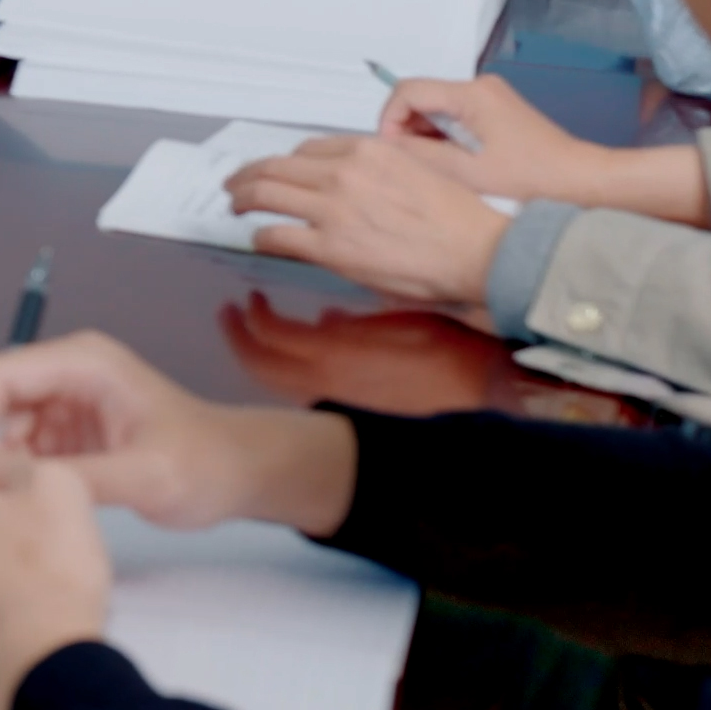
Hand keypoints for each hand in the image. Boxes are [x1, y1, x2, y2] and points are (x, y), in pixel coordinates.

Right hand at [0, 331, 355, 533]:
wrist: (239, 474)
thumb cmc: (202, 465)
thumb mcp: (144, 476)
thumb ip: (77, 479)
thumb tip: (7, 486)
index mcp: (82, 362)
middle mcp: (66, 372)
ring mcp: (65, 401)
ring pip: (0, 426)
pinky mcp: (68, 431)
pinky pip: (21, 447)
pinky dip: (11, 474)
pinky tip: (11, 505)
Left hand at [219, 294, 519, 415]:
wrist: (481, 387)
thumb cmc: (445, 345)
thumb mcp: (397, 316)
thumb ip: (355, 320)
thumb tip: (325, 320)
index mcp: (336, 351)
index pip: (271, 334)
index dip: (252, 316)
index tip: (247, 298)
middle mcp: (329, 380)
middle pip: (261, 365)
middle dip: (239, 340)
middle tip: (229, 316)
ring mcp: (340, 399)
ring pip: (280, 384)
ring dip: (259, 359)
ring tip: (251, 336)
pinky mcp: (355, 410)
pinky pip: (306, 393)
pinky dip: (290, 375)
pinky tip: (299, 359)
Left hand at [225, 134, 511, 314]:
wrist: (478, 251)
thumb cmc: (458, 218)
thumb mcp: (416, 170)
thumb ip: (377, 170)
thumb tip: (351, 181)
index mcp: (368, 150)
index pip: (309, 148)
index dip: (288, 160)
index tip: (279, 168)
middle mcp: (345, 173)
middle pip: (278, 165)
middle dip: (250, 173)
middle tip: (236, 181)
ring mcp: (334, 209)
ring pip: (267, 193)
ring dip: (244, 197)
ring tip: (235, 202)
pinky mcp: (330, 246)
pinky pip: (277, 235)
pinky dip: (260, 234)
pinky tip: (258, 236)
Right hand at [377, 75, 707, 222]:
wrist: (583, 183)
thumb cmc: (533, 180)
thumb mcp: (466, 173)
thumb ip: (419, 155)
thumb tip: (388, 147)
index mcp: (471, 94)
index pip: (406, 91)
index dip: (388, 120)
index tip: (390, 152)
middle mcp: (481, 87)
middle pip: (422, 99)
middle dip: (409, 132)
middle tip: (412, 167)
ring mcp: (491, 98)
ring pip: (439, 111)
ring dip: (428, 139)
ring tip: (437, 172)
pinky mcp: (499, 112)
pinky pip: (457, 119)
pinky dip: (447, 140)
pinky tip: (457, 169)